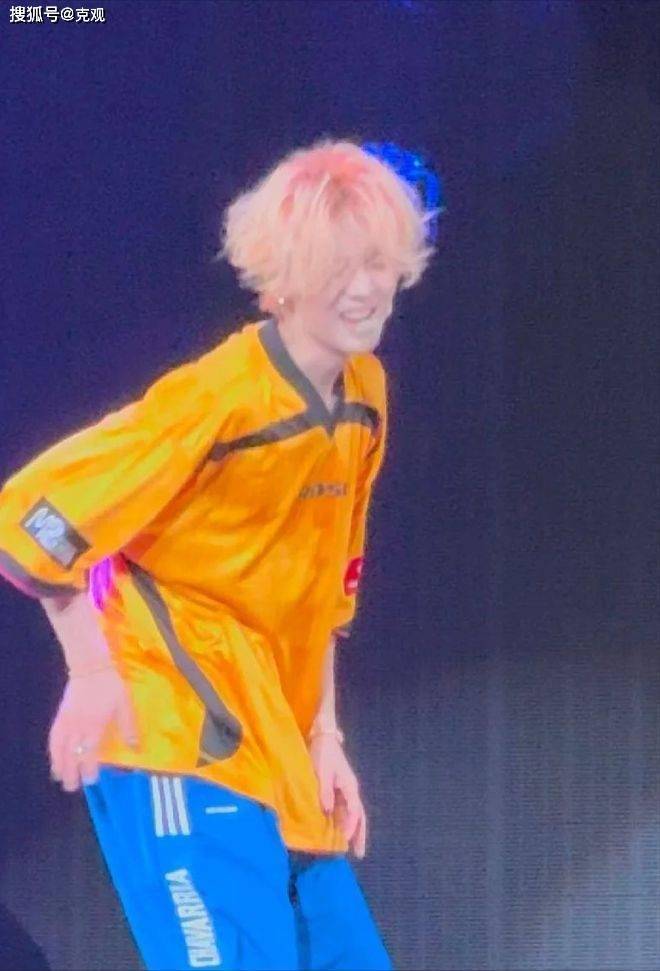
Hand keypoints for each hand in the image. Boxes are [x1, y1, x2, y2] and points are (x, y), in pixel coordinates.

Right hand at [48, 668, 138, 791]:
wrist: (90, 668)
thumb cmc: (111, 686)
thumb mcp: (125, 705)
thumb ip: (128, 728)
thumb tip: (136, 748)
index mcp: (95, 725)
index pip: (89, 752)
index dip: (88, 768)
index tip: (91, 780)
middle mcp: (79, 726)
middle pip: (71, 754)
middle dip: (71, 772)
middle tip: (72, 787)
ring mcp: (67, 722)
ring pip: (59, 748)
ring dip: (58, 764)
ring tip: (59, 778)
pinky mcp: (60, 716)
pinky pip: (53, 737)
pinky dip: (52, 750)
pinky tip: (53, 758)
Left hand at [309, 734, 366, 858]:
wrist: (323, 738)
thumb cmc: (323, 754)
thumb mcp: (322, 772)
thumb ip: (325, 791)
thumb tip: (327, 811)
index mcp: (349, 787)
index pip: (354, 811)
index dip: (350, 827)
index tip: (345, 841)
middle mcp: (351, 791)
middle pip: (359, 816)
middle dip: (360, 834)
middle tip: (360, 853)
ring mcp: (346, 790)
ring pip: (353, 815)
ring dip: (353, 830)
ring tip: (353, 848)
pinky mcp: (339, 789)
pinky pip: (345, 810)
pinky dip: (345, 822)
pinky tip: (340, 831)